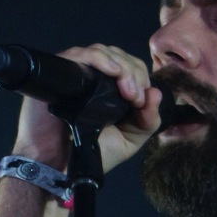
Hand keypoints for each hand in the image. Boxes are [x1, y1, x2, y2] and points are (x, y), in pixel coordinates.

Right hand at [13, 43, 164, 172]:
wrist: (62, 164)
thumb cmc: (94, 152)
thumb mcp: (131, 139)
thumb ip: (148, 120)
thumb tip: (155, 93)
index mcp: (112, 88)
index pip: (131, 66)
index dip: (141, 78)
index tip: (141, 103)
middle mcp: (95, 76)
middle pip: (119, 56)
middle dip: (134, 73)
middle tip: (135, 99)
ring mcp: (77, 72)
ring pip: (102, 51)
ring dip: (122, 67)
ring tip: (127, 91)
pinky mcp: (60, 72)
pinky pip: (79, 54)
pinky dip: (99, 58)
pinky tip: (113, 70)